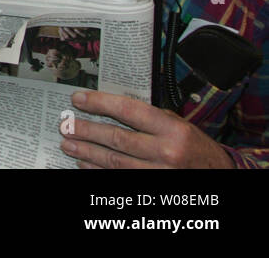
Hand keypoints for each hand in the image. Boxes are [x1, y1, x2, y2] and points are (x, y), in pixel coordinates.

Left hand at [59, 91, 233, 167]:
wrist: (220, 176)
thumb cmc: (197, 148)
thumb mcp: (180, 125)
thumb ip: (150, 117)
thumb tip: (111, 106)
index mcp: (172, 129)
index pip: (128, 111)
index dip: (100, 104)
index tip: (79, 99)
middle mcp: (166, 152)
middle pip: (117, 139)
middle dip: (87, 131)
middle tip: (66, 125)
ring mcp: (159, 173)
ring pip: (114, 162)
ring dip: (87, 153)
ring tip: (69, 144)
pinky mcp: (153, 187)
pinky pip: (119, 179)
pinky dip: (99, 171)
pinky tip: (85, 164)